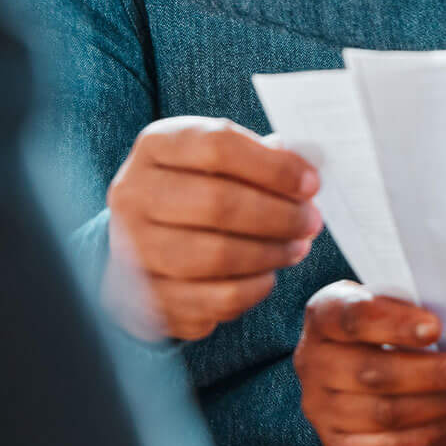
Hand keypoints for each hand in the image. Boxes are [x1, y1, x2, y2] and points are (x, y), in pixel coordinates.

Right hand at [104, 117, 322, 339]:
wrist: (144, 237)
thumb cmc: (199, 187)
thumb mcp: (222, 158)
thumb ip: (262, 158)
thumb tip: (304, 173)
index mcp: (156, 146)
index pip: (218, 146)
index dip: (274, 167)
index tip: (311, 184)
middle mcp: (133, 194)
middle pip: (218, 203)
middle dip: (280, 215)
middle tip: (312, 221)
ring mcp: (133, 249)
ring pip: (216, 256)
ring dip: (271, 253)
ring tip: (297, 246)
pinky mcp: (146, 297)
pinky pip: (214, 299)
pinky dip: (253, 289)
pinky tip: (268, 275)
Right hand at [295, 280, 445, 445]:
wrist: (398, 377)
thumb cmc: (405, 331)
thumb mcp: (406, 308)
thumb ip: (420, 310)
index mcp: (325, 314)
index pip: (350, 317)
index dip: (393, 323)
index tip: (437, 328)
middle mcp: (312, 362)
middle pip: (374, 373)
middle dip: (438, 372)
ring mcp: (320, 408)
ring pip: (384, 413)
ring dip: (444, 403)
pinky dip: (425, 437)